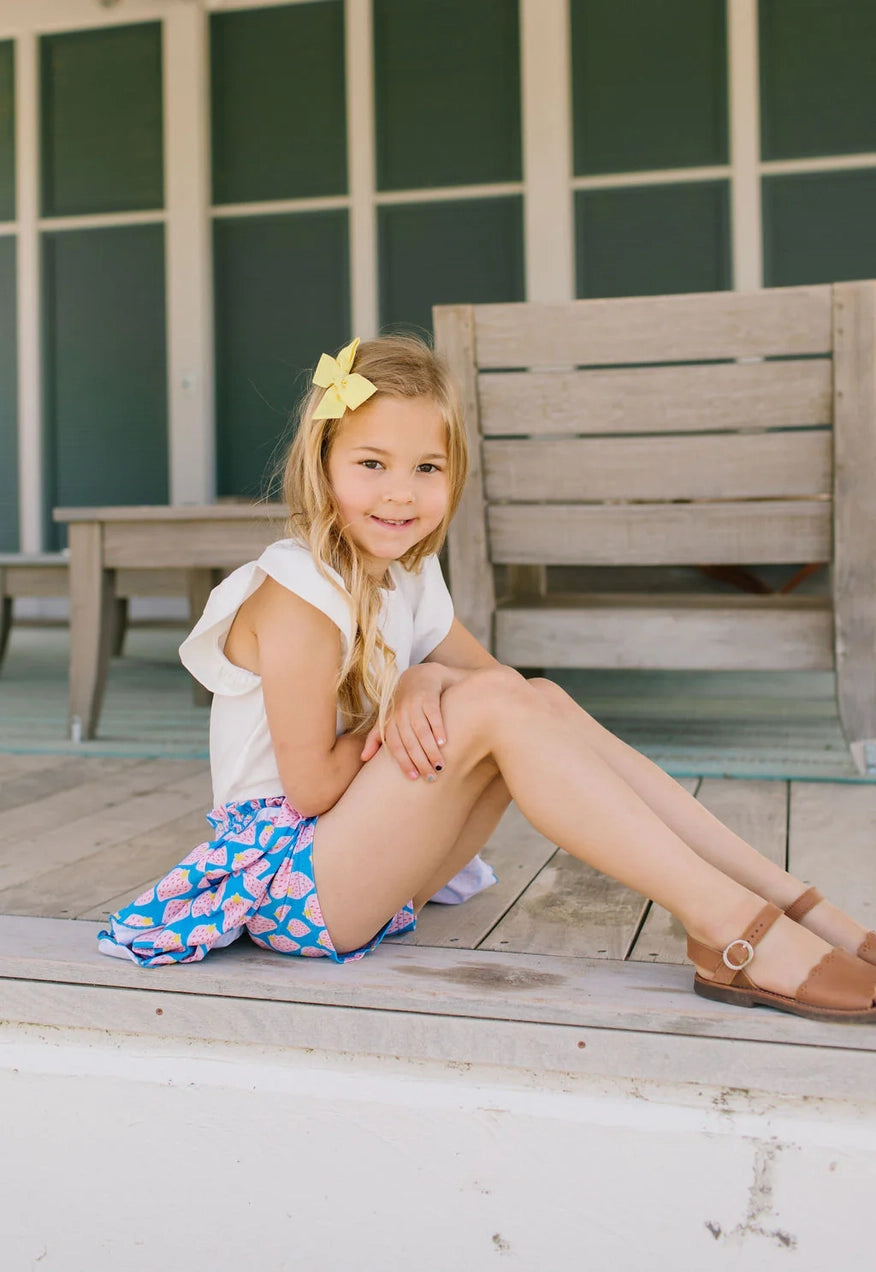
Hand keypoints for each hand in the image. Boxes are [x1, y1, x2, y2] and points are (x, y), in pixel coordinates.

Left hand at [360, 663, 447, 779]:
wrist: (420, 675)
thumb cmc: (402, 704)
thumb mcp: (387, 719)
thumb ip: (375, 738)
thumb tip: (363, 758)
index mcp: (390, 722)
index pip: (395, 746)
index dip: (404, 762)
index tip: (414, 777)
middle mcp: (400, 713)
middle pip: (409, 741)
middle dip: (419, 761)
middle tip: (431, 777)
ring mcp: (414, 704)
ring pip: (421, 731)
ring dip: (430, 750)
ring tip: (439, 766)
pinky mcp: (429, 696)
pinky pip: (433, 714)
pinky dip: (438, 728)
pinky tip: (444, 743)